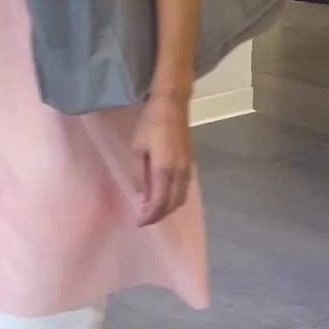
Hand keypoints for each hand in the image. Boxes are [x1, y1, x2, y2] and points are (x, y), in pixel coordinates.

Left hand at [133, 94, 192, 226]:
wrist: (172, 106)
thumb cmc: (150, 125)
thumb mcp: (137, 150)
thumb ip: (139, 176)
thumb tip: (140, 200)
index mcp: (164, 169)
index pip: (159, 202)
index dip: (149, 216)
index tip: (139, 222)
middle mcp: (180, 173)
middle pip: (172, 204)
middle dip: (158, 215)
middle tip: (144, 219)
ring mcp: (188, 169)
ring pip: (180, 199)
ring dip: (167, 209)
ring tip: (152, 210)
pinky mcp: (191, 165)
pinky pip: (184, 190)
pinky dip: (174, 199)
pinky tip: (163, 197)